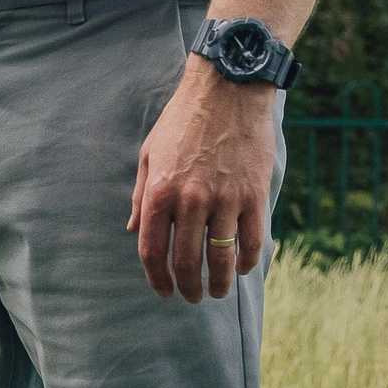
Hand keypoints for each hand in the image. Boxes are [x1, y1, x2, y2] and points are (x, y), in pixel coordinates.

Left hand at [129, 56, 277, 300]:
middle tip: (192, 297)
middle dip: (188, 288)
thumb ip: (141, 196)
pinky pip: (252, 241)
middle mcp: (190, 200)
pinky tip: (241, 268)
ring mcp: (225, 199)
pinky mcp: (254, 195)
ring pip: (221, 258)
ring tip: (217, 292)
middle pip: (186, 261)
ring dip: (219, 283)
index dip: (156, 279)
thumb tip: (134, 230)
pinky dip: (246, 262)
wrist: (227, 90)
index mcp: (160, 191)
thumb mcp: (149, 153)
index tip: (164, 291)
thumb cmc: (183, 120)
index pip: (152, 251)